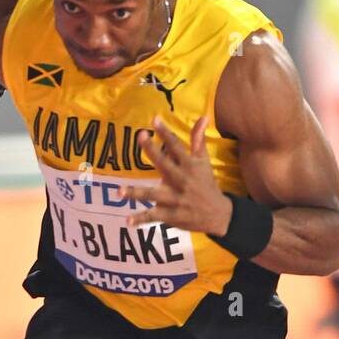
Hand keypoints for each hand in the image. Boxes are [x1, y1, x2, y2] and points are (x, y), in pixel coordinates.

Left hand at [119, 115, 231, 233]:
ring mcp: (175, 199)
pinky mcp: (171, 215)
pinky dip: (141, 220)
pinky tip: (128, 221)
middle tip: (140, 136)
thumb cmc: (206, 184)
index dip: (165, 133)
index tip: (154, 120)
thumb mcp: (204, 161)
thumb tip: (203, 116)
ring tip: (119, 191)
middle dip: (152, 150)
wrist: (218, 214)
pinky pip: (153, 217)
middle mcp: (182, 180)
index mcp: (189, 166)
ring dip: (136, 193)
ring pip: (153, 194)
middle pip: (164, 164)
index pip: (176, 146)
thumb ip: (198, 140)